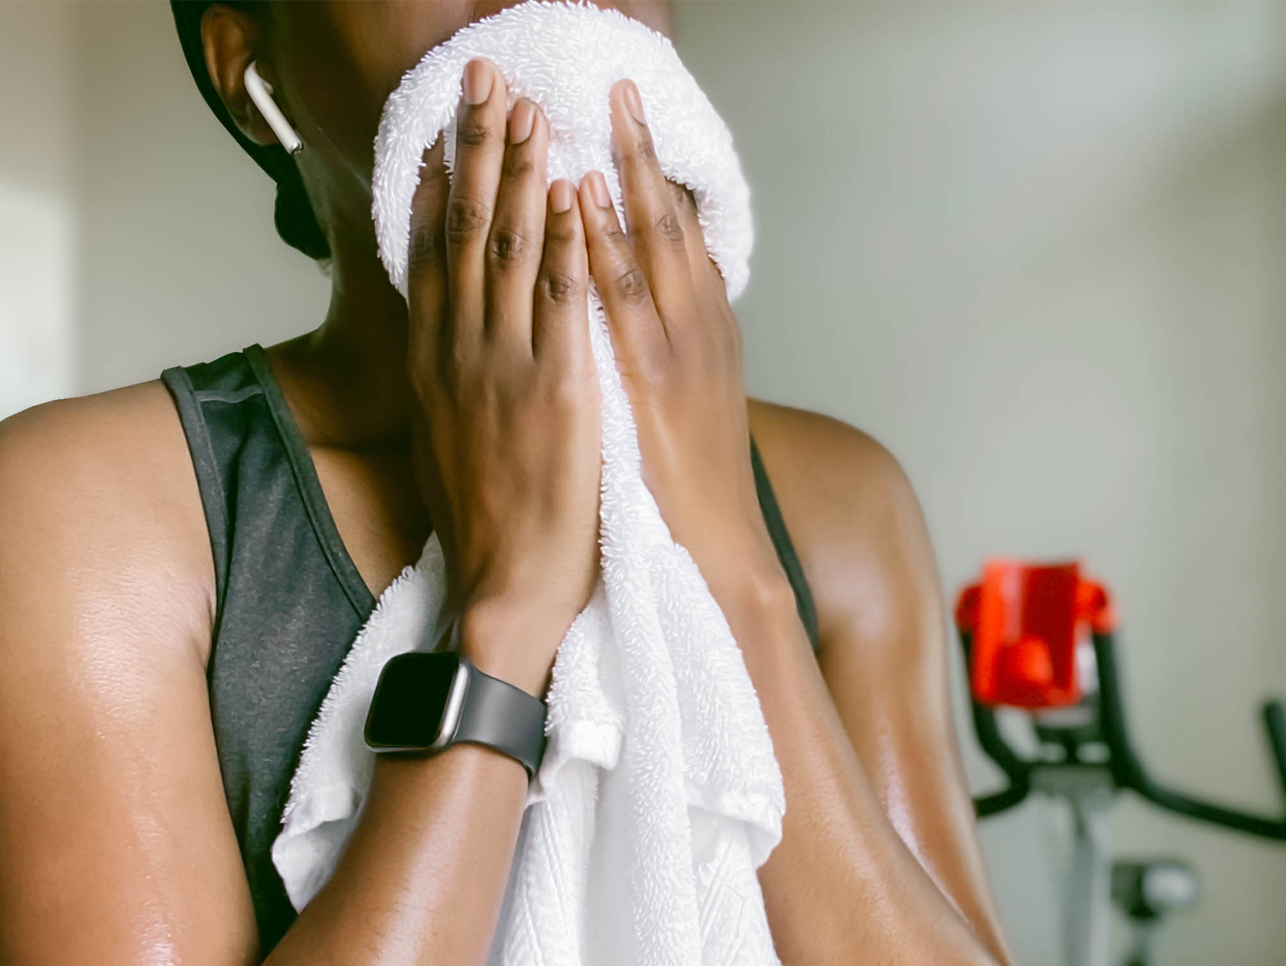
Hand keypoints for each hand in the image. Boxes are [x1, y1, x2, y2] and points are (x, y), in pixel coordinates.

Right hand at [407, 59, 599, 692]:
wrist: (504, 581)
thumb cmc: (483, 514)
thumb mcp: (446, 431)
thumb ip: (449, 372)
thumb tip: (447, 332)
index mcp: (436, 358)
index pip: (434, 250)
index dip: (443, 180)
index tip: (447, 125)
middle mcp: (463, 349)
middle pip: (469, 228)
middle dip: (479, 149)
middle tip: (488, 83)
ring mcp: (508, 365)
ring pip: (513, 249)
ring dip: (523, 173)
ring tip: (531, 110)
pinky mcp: (557, 388)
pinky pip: (561, 301)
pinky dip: (566, 242)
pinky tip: (573, 194)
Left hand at [574, 79, 788, 604]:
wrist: (710, 555)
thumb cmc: (686, 486)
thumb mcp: (688, 404)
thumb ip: (668, 351)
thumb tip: (646, 315)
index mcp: (707, 331)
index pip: (684, 236)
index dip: (658, 176)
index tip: (632, 123)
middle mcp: (700, 328)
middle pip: (672, 221)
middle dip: (642, 152)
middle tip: (618, 89)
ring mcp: (678, 350)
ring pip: (650, 242)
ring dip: (622, 173)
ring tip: (597, 114)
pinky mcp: (651, 381)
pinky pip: (618, 295)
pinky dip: (600, 238)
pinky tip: (576, 197)